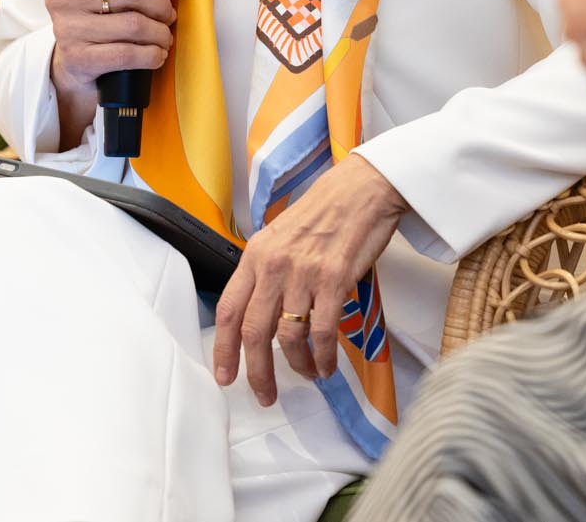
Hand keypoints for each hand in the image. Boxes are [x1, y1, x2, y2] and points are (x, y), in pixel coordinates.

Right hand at [45, 0, 197, 99]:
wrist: (70, 57)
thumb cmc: (96, 9)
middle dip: (161, 5)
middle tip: (168, 14)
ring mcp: (68, 27)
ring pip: (133, 25)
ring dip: (159, 33)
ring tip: (163, 35)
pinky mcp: (77, 58)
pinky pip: (127, 54)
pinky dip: (151, 55)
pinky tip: (156, 53)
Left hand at [213, 154, 407, 405]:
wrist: (361, 191)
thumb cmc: (323, 213)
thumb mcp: (279, 237)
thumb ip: (266, 272)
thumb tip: (258, 313)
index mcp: (256, 255)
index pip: (229, 310)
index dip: (223, 349)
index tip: (224, 375)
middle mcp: (274, 266)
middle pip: (253, 332)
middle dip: (257, 372)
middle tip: (264, 394)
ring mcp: (304, 274)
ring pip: (288, 337)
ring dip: (297, 366)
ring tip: (306, 374)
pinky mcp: (334, 281)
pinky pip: (323, 333)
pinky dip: (323, 357)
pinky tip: (326, 365)